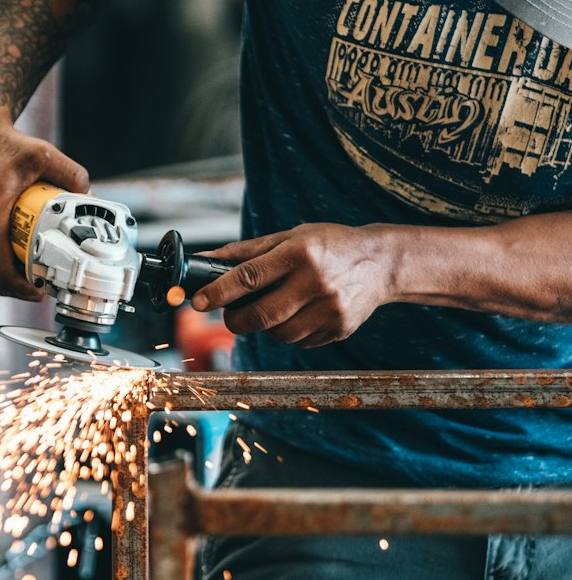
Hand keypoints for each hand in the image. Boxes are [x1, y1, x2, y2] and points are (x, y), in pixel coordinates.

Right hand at [0, 106, 88, 298]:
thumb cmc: (4, 144)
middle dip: (21, 285)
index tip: (44, 290)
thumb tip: (91, 199)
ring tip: (33, 268)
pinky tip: (15, 252)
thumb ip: (73, 176)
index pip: (3, 274)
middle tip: (45, 281)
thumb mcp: (45, 155)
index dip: (25, 290)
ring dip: (8, 273)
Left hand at [191, 223, 399, 348]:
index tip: (198, 301)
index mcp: (299, 253)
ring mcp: (329, 310)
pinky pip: (299, 342)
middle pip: (260, 315)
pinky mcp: (338, 329)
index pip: (249, 277)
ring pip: (278, 334)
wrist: (381, 262)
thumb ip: (246, 252)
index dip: (219, 291)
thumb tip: (203, 261)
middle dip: (235, 320)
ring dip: (264, 326)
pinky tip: (300, 313)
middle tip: (231, 314)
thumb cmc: (328, 245)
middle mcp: (315, 282)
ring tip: (274, 307)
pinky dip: (289, 331)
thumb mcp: (290, 237)